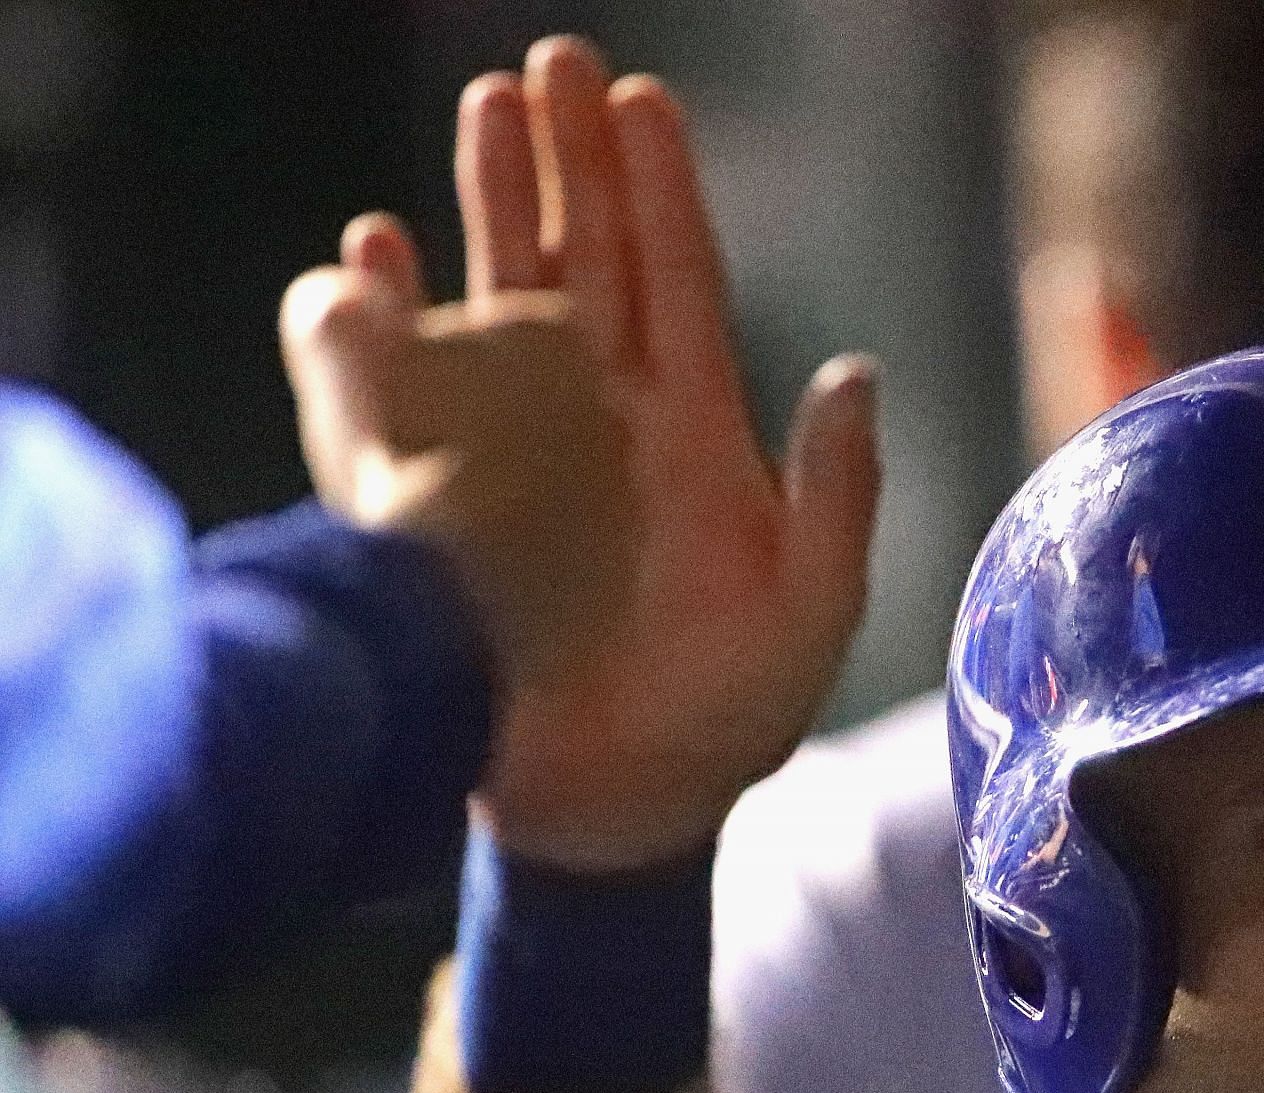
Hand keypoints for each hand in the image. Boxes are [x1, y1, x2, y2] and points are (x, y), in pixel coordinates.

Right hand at [281, 36, 879, 870]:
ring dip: (488, 211)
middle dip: (570, 165)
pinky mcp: (449, 507)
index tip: (641, 99)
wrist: (621, 812)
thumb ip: (837, 494)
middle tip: (550, 65)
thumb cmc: (726, 719)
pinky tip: (372, 255)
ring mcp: (522, 461)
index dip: (662, 193)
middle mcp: (609, 430)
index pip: (680, 286)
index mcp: (700, 440)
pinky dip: (387, 328)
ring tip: (481, 115)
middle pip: (587, 267)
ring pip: (502, 306)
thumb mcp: (812, 608)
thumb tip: (856, 372)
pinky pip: (407, 397)